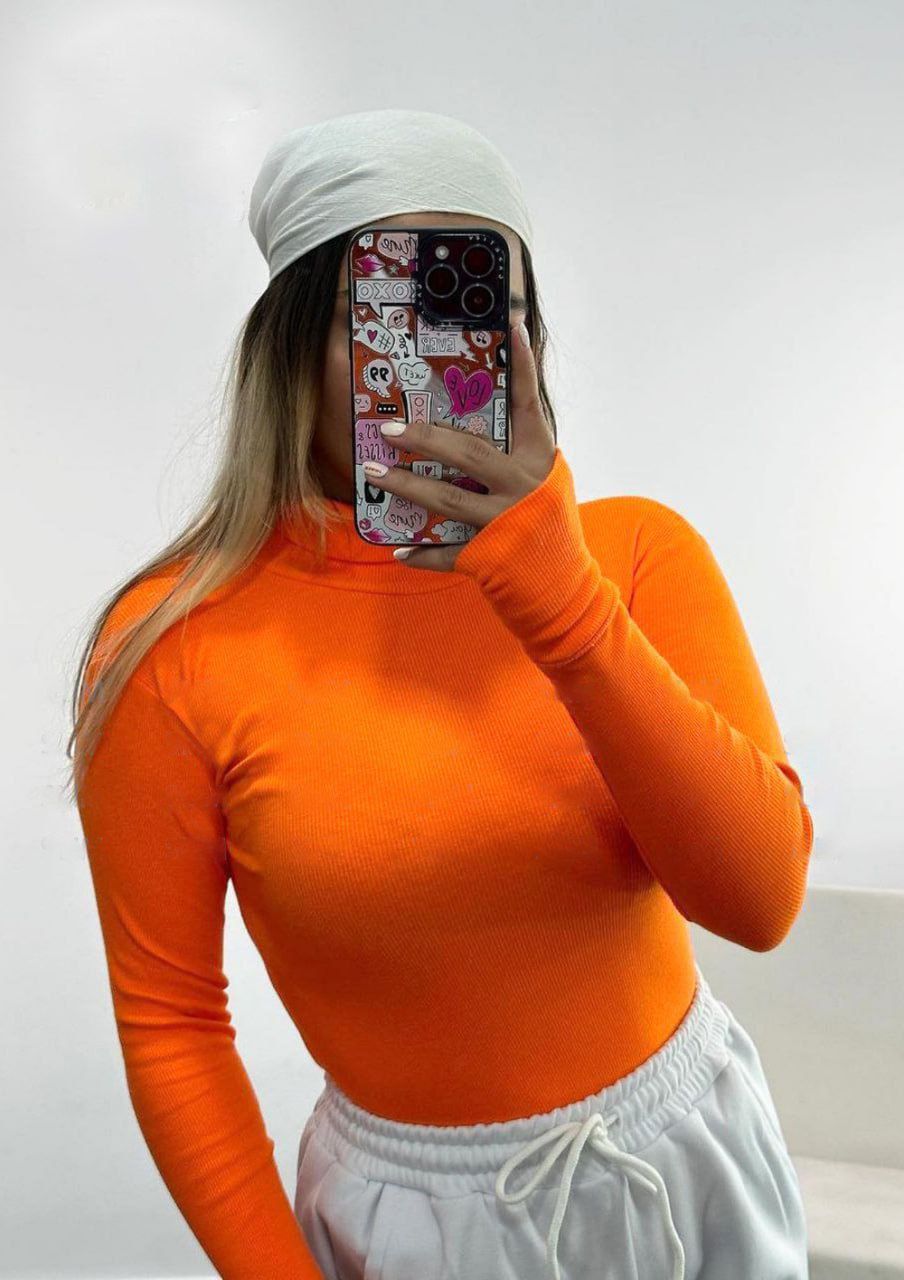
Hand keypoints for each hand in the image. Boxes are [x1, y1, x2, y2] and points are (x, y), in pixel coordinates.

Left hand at [362, 321, 556, 572]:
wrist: (562, 581)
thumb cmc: (546, 519)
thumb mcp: (542, 477)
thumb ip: (516, 446)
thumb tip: (482, 407)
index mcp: (538, 460)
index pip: (530, 405)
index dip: (523, 367)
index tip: (514, 327)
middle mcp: (523, 488)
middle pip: (467, 455)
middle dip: (424, 438)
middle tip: (389, 428)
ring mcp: (505, 523)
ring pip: (446, 500)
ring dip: (404, 486)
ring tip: (372, 471)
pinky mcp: (490, 557)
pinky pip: (447, 553)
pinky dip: (421, 553)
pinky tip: (398, 548)